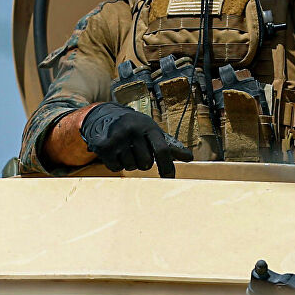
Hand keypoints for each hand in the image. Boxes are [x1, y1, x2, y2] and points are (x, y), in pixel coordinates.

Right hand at [78, 102, 192, 176]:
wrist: (108, 116)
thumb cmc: (137, 128)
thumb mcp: (153, 132)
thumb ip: (170, 146)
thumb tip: (189, 157)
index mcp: (149, 127)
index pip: (162, 150)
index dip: (167, 167)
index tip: (169, 178)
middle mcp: (133, 130)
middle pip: (145, 163)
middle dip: (143, 162)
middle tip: (138, 152)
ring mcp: (118, 138)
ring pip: (131, 167)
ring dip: (130, 163)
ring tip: (126, 150)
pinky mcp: (104, 146)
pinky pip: (116, 168)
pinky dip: (117, 164)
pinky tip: (116, 153)